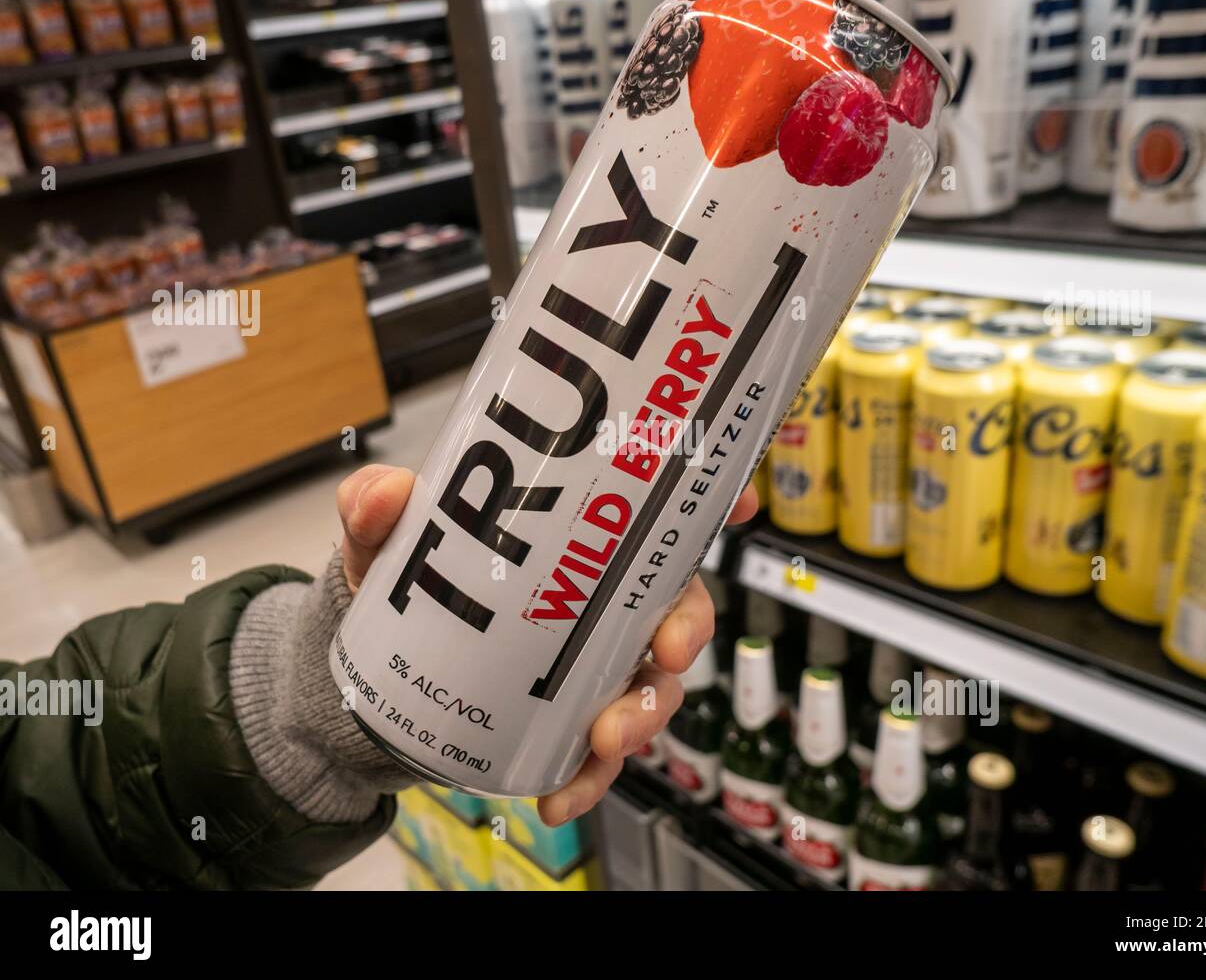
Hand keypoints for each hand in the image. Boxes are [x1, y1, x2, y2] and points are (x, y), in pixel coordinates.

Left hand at [336, 464, 758, 825]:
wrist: (373, 684)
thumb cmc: (407, 593)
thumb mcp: (385, 546)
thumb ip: (376, 510)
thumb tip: (385, 495)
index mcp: (581, 545)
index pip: (659, 514)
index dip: (714, 502)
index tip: (745, 503)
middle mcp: (601, 605)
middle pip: (676, 607)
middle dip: (689, 629)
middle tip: (670, 649)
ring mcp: (590, 669)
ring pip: (651, 688)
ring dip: (645, 713)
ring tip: (607, 735)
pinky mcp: (565, 725)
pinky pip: (598, 758)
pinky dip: (586, 781)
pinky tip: (557, 797)